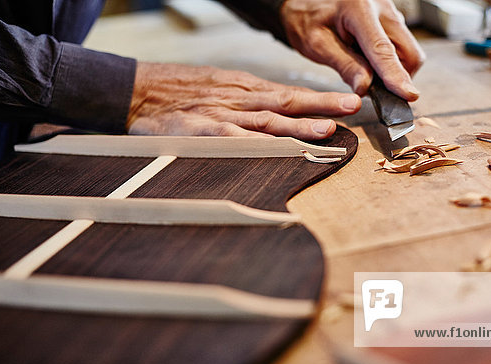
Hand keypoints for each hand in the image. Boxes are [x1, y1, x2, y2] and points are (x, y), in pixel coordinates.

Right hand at [126, 63, 360, 139]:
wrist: (139, 90)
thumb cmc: (181, 92)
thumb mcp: (222, 88)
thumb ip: (251, 103)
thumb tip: (283, 114)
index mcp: (246, 90)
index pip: (290, 95)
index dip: (320, 99)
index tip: (347, 103)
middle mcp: (240, 100)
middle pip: (287, 103)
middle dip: (322, 105)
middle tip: (351, 107)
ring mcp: (223, 115)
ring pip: (267, 120)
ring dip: (298, 125)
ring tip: (327, 129)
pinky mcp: (202, 130)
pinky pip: (232, 137)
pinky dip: (254, 142)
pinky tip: (276, 148)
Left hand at [280, 0, 424, 99]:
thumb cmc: (307, 16)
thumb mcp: (317, 44)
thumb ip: (344, 65)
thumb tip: (365, 89)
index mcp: (358, 9)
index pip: (383, 49)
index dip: (396, 75)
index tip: (408, 95)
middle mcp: (381, 7)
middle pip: (407, 52)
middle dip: (396, 76)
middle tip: (370, 86)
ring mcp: (389, 11)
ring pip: (407, 51)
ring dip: (391, 69)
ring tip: (362, 67)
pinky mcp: (391, 18)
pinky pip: (400, 46)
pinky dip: (388, 60)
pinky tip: (366, 58)